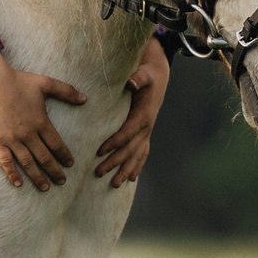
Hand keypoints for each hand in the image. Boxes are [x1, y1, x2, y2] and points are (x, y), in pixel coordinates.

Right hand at [0, 53, 87, 190]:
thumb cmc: (18, 81)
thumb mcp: (45, 83)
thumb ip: (66, 91)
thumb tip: (85, 99)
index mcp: (41, 122)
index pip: (57, 145)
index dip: (64, 156)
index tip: (70, 164)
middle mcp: (29, 134)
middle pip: (45, 158)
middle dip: (55, 171)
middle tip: (62, 181)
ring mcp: (12, 140)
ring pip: (28, 164)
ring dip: (38, 177)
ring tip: (46, 187)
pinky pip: (6, 162)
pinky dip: (13, 174)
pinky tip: (19, 184)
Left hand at [94, 36, 172, 187]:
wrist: (159, 75)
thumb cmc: (148, 74)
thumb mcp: (144, 73)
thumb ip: (138, 78)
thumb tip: (131, 83)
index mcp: (144, 115)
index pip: (128, 132)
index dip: (115, 142)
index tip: (100, 150)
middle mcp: (147, 127)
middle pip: (130, 149)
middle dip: (115, 162)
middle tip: (98, 172)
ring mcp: (147, 131)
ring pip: (137, 155)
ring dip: (125, 170)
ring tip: (113, 184)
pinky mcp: (145, 132)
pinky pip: (142, 152)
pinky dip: (137, 166)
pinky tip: (131, 178)